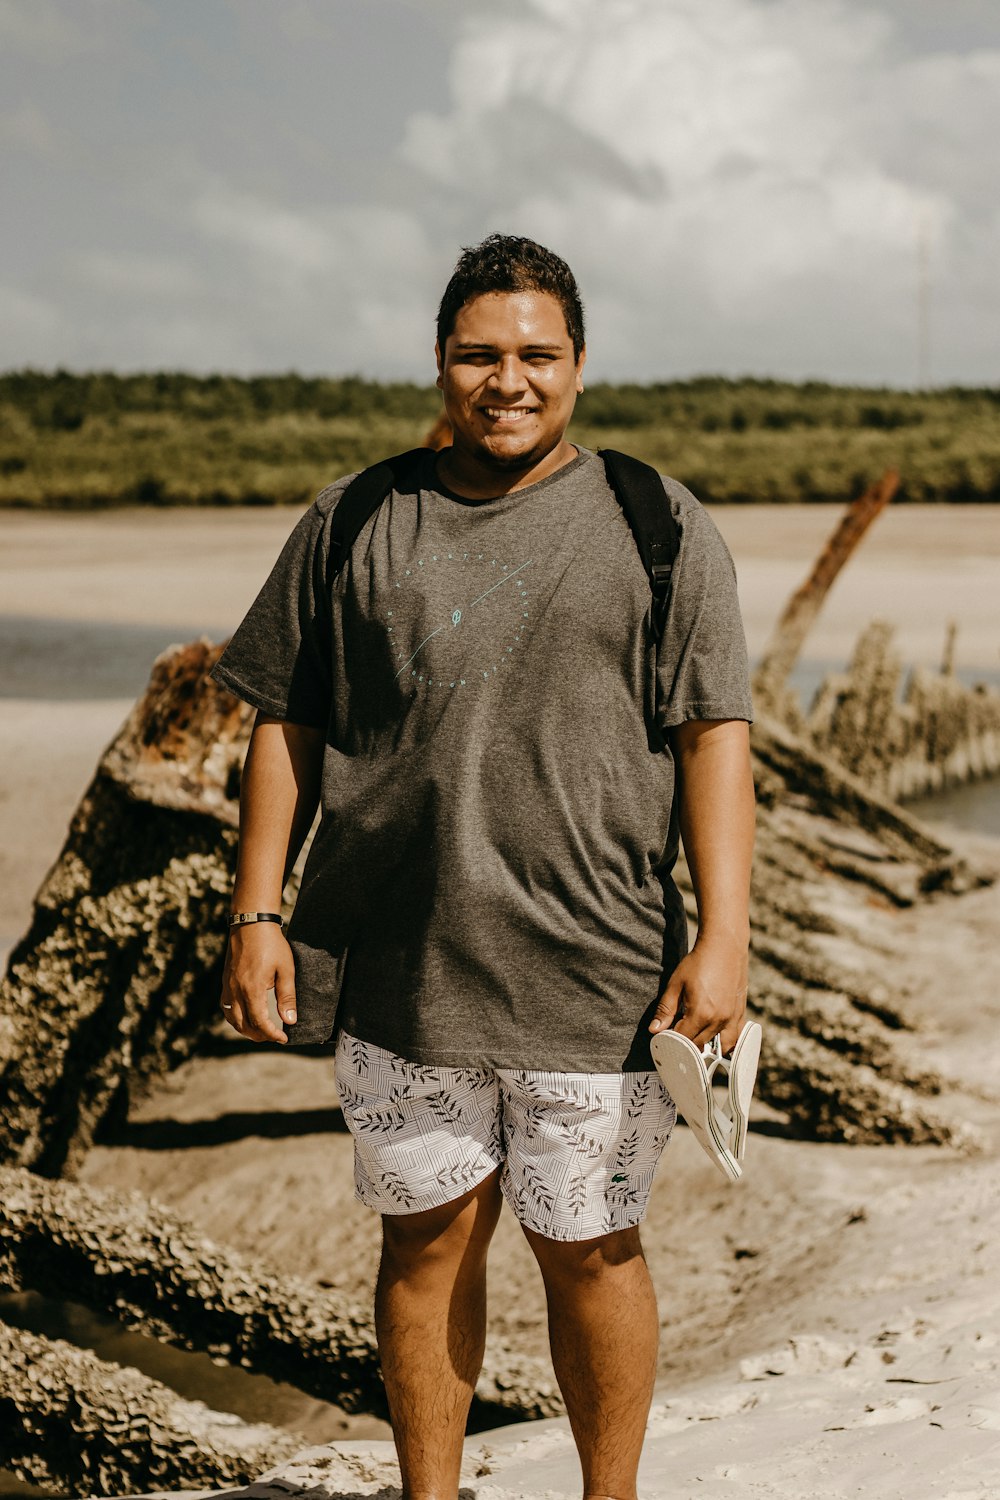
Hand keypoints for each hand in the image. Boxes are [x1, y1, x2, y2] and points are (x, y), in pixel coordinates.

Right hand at [220, 925, 296, 1043]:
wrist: (250, 923)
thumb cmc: (271, 944)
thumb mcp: (285, 969)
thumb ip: (287, 996)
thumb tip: (289, 1020)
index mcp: (251, 989)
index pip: (259, 1022)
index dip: (272, 1034)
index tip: (284, 1038)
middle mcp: (235, 991)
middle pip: (243, 1025)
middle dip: (259, 1035)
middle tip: (274, 1036)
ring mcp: (227, 986)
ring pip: (232, 1019)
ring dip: (246, 1029)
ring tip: (261, 1030)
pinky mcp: (225, 981)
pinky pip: (226, 1007)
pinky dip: (235, 1018)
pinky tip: (245, 1016)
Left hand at [648, 930, 748, 1053]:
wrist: (724, 947)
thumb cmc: (698, 963)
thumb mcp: (676, 984)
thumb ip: (665, 1009)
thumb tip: (654, 1029)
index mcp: (700, 1014)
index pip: (683, 1039)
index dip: (671, 1039)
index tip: (664, 1035)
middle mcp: (718, 1020)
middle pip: (698, 1044)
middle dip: (686, 1042)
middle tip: (676, 1031)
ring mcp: (731, 1018)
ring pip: (717, 1045)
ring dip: (704, 1043)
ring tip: (694, 1033)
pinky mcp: (740, 1013)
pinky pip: (734, 1037)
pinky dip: (725, 1042)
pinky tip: (715, 1037)